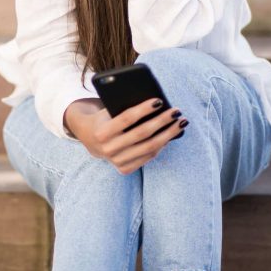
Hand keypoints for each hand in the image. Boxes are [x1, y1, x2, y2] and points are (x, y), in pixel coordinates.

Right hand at [64, 97, 187, 174]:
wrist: (90, 139)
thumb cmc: (104, 118)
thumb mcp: (107, 110)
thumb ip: (124, 107)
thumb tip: (156, 104)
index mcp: (101, 132)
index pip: (126, 118)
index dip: (143, 109)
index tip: (159, 100)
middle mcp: (108, 149)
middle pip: (141, 134)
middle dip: (162, 121)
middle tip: (177, 111)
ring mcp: (116, 161)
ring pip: (149, 148)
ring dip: (168, 135)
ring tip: (180, 123)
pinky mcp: (124, 169)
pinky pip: (148, 157)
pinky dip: (162, 145)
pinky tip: (171, 135)